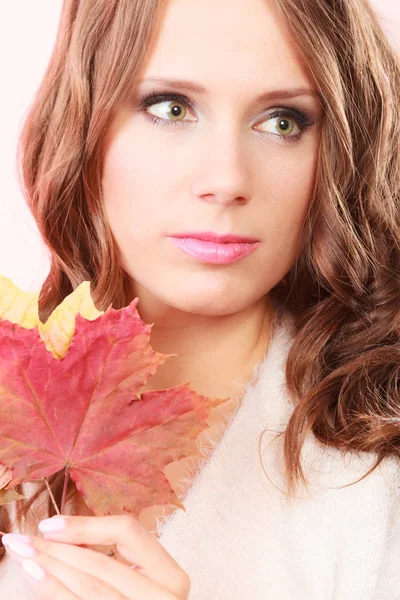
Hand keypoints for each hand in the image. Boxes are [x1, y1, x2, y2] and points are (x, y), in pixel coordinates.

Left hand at [2, 515, 190, 598]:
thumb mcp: (137, 578)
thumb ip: (109, 556)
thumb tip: (58, 532)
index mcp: (171, 575)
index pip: (128, 532)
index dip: (86, 525)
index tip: (48, 525)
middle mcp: (164, 598)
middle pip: (101, 563)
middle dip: (57, 549)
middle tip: (22, 539)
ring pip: (88, 587)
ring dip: (50, 569)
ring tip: (23, 556)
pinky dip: (55, 593)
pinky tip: (36, 579)